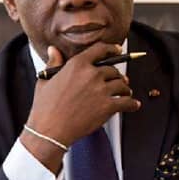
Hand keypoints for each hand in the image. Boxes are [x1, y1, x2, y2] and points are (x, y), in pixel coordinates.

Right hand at [20, 42, 140, 172]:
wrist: (49, 131)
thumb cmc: (45, 108)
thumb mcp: (45, 80)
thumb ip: (54, 63)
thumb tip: (54, 50)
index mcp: (77, 65)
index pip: (100, 50)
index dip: (112, 49)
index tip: (118, 50)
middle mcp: (91, 74)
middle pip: (113, 70)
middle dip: (117, 76)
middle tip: (119, 80)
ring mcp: (101, 90)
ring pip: (122, 85)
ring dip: (125, 89)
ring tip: (125, 93)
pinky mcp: (107, 107)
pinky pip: (127, 102)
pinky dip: (132, 104)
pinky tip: (133, 105)